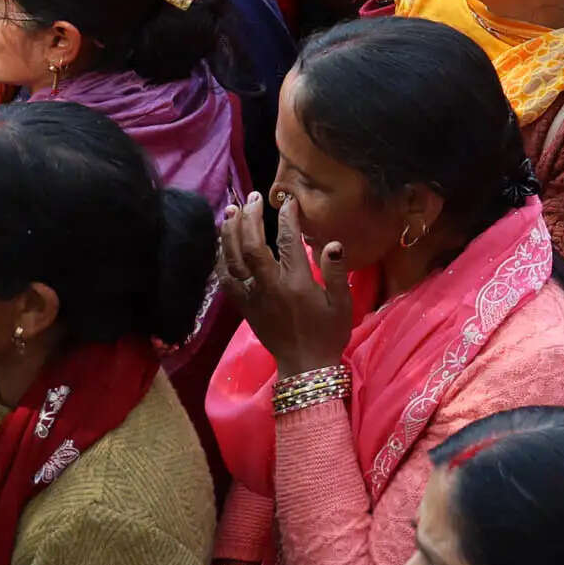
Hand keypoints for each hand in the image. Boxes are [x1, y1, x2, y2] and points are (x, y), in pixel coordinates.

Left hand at [216, 190, 356, 374]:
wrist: (305, 367)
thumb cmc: (328, 333)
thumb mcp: (343, 304)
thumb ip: (338, 273)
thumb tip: (333, 243)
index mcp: (296, 285)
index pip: (288, 242)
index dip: (288, 218)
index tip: (289, 201)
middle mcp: (270, 288)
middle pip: (251, 246)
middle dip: (250, 218)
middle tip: (253, 198)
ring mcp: (253, 298)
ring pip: (232, 261)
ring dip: (229, 233)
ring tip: (231, 211)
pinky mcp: (244, 307)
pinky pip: (226, 279)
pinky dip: (221, 258)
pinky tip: (223, 243)